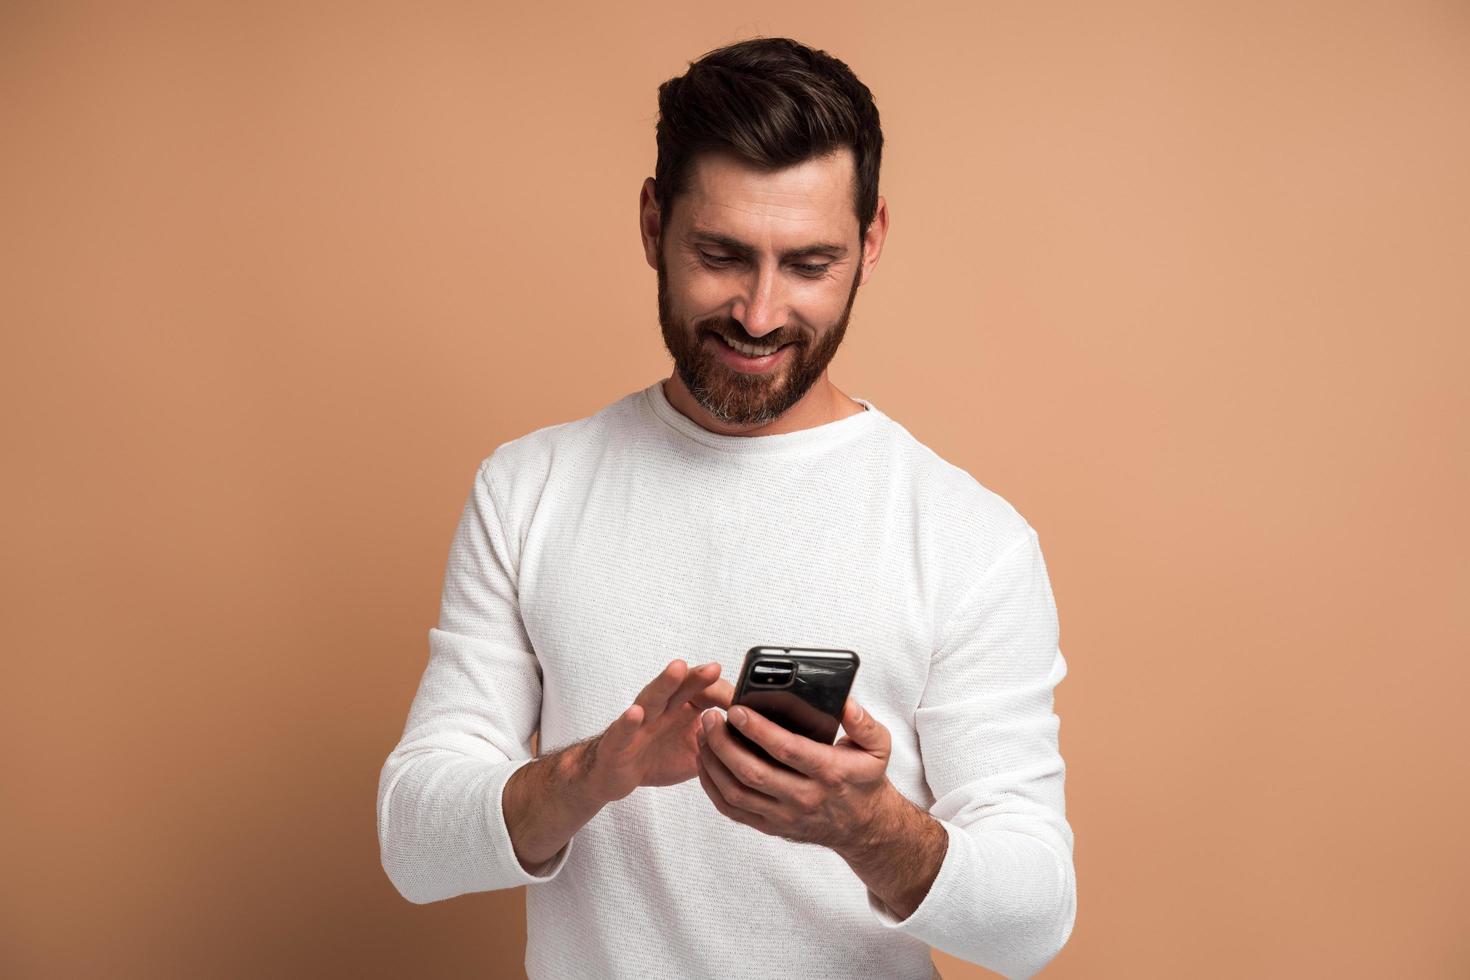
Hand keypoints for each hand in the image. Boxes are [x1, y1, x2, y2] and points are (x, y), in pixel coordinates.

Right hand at [584, 659, 732, 802]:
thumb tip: (755, 741)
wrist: (614, 774)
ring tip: (678, 668)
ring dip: (665, 682)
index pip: (705, 693)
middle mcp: (661, 709)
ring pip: (652, 698)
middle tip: (715, 668)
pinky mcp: (617, 741)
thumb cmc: (656, 757)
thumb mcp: (696, 753)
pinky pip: (623, 730)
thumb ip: (720, 743)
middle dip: (697, 677)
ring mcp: (638, 722)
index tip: (744, 701)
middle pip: (680, 688)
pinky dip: (628, 721)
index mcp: (681, 709)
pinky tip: (635, 713)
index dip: (723, 695)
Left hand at [694, 696, 892, 852]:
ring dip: (713, 763)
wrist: (863, 826)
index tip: (736, 710)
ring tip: (701, 735)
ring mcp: (785, 815)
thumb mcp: (877, 747)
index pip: (787, 750)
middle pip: (753, 772)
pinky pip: (733, 810)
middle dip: (724, 742)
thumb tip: (846, 703)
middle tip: (709, 717)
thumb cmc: (864, 779)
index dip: (758, 730)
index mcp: (829, 772)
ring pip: (737, 792)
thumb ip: (864, 723)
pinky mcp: (771, 826)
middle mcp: (804, 797)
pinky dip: (712, 787)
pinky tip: (705, 763)